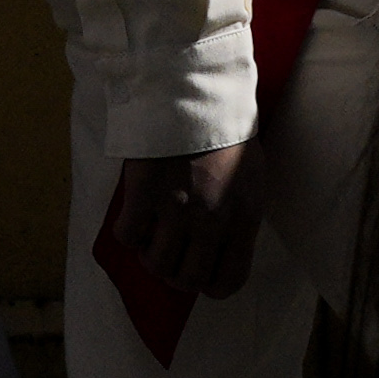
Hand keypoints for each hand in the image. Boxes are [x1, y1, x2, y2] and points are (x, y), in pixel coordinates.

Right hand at [91, 144, 261, 355]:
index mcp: (244, 216)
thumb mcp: (250, 177)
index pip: (230, 279)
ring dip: (150, 255)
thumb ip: (240, 217)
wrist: (192, 92)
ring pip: (156, 263)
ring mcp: (176, 208)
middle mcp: (212, 220)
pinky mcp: (144, 193)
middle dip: (176, 273)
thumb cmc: (225, 133)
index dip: (210, 285)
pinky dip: (128, 233)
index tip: (199, 274)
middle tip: (169, 254)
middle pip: (188, 279)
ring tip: (150, 236)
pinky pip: (128, 236)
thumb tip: (223, 251)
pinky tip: (134, 217)